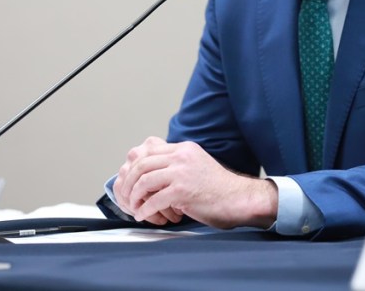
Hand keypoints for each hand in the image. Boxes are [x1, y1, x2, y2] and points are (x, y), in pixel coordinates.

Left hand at [114, 136, 277, 229]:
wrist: (238, 198)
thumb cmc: (217, 187)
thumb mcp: (195, 165)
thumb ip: (176, 164)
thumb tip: (150, 174)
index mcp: (184, 148)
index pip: (149, 150)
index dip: (135, 166)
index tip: (130, 180)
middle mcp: (181, 156)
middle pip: (142, 164)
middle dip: (130, 182)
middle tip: (126, 196)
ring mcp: (182, 172)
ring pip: (144, 180)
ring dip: (135, 196)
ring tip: (134, 207)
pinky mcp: (183, 190)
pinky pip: (154, 200)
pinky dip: (145, 210)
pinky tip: (143, 216)